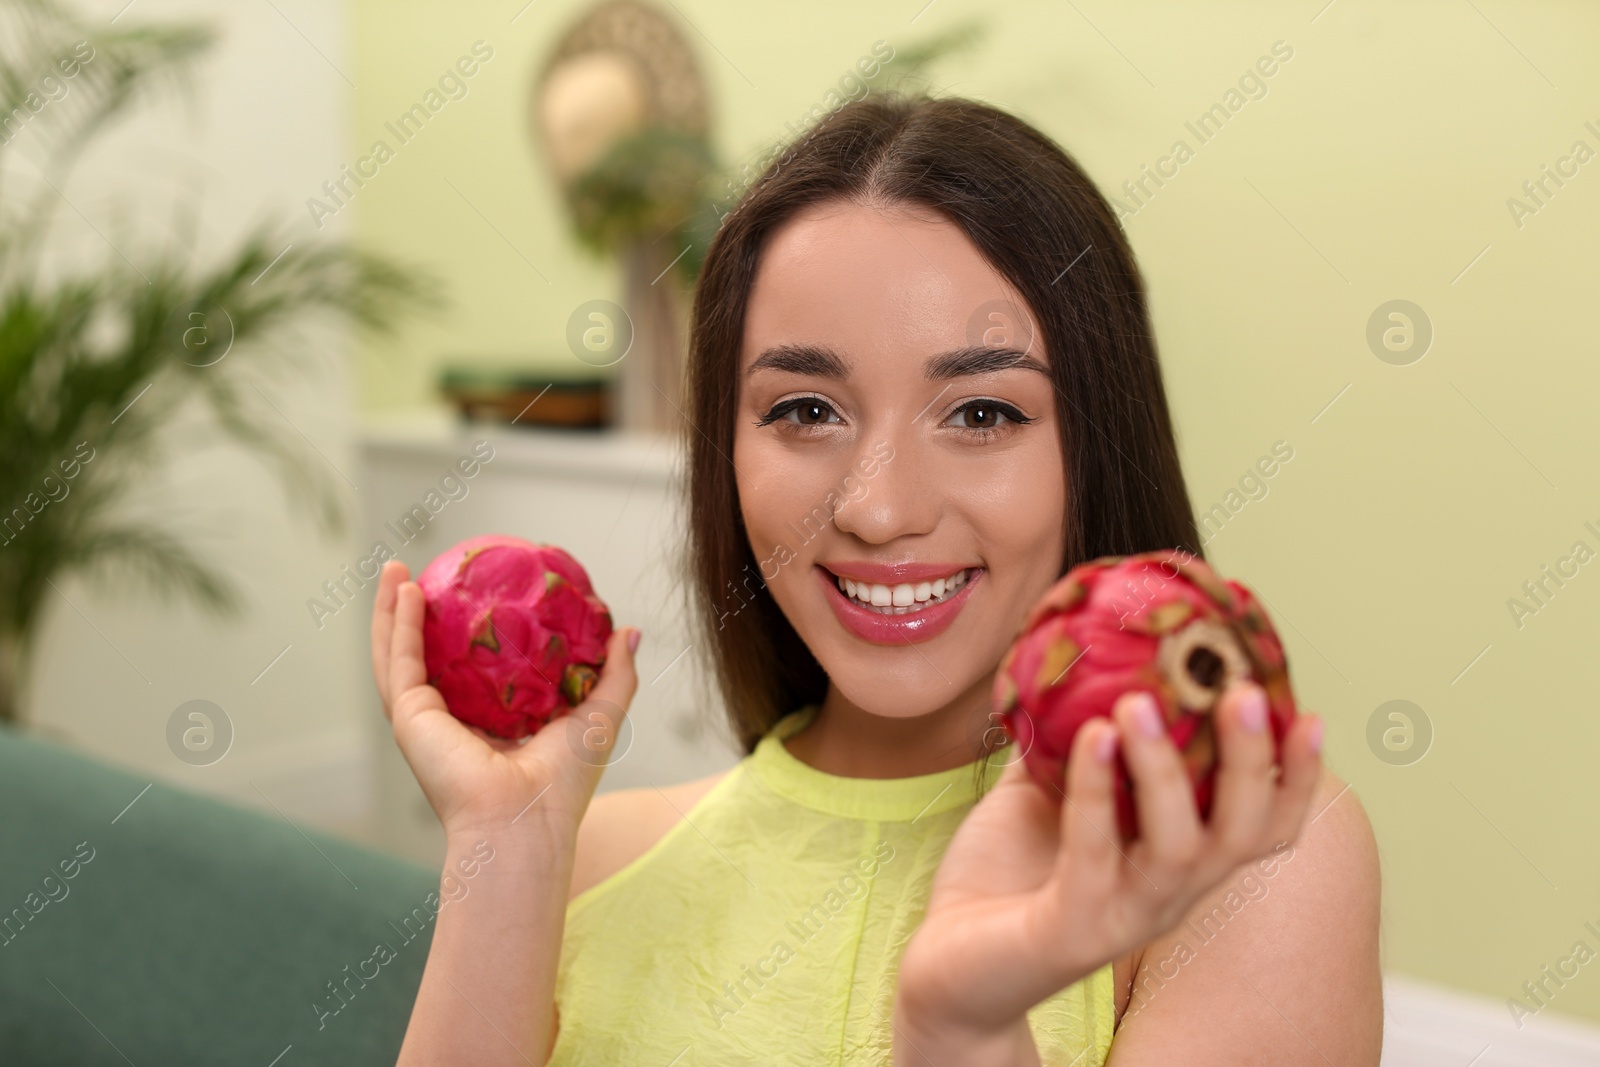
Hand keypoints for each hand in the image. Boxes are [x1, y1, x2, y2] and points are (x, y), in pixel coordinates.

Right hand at [370, 559, 639, 841]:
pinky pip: (400, 660)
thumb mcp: (598, 716)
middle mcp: (450, 723)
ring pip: (397, 654)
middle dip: (416, 615)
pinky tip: (404, 589)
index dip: (468, 632)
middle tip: (424, 570)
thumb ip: (614, 674)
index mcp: (489, 727)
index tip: (476, 591)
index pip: (472, 670)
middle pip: (426, 656)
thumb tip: (629, 632)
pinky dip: (397, 624)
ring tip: (395, 567)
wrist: (527, 823)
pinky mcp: (409, 718)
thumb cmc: (564, 782)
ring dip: (391, 610)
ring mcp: (424, 721)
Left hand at [894, 684, 1322, 1054]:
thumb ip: (1067, 733)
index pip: (1264, 826)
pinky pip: (1094, 855)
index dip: (1296, 778)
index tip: (1308, 711)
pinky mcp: (1074, 930)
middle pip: (1244, 833)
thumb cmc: (1003, 874)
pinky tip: (1091, 737)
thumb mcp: (1042, 789)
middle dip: (1253, 762)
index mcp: (1177, 858)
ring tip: (1140, 702)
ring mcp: (1125, 915)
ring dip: (1165, 769)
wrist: (947, 960)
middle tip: (1239, 690)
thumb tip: (1077, 654)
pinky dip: (1095, 791)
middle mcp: (1168, 892)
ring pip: (1180, 847)